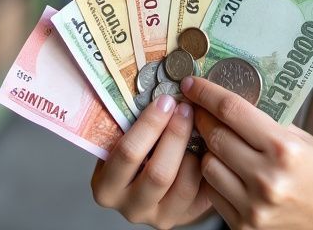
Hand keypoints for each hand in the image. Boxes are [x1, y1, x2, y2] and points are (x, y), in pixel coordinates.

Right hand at [91, 93, 211, 228]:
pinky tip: (205, 148)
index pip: (128, 153)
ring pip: (183, 186)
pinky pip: (202, 193)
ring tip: (196, 130)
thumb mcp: (124, 142)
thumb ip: (134, 127)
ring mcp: (158, 217)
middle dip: (175, 135)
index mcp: (106, 186)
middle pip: (158, 173)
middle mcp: (130, 207)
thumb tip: (162, 95)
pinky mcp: (183, 218)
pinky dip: (206, 167)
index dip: (150, 124)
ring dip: (193, 153)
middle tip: (186, 109)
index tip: (166, 100)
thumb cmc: (137, 154)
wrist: (151, 184)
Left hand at [180, 75, 312, 229]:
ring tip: (221, 146)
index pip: (232, 110)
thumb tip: (225, 94)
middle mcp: (267, 179)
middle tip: (199, 110)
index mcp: (285, 149)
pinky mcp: (244, 227)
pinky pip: (212, 193)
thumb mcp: (302, 139)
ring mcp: (254, 207)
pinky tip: (229, 172)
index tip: (191, 84)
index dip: (206, 92)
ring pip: (207, 165)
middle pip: (215, 136)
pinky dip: (216, 179)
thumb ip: (266, 120)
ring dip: (209, 151)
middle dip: (202, 118)